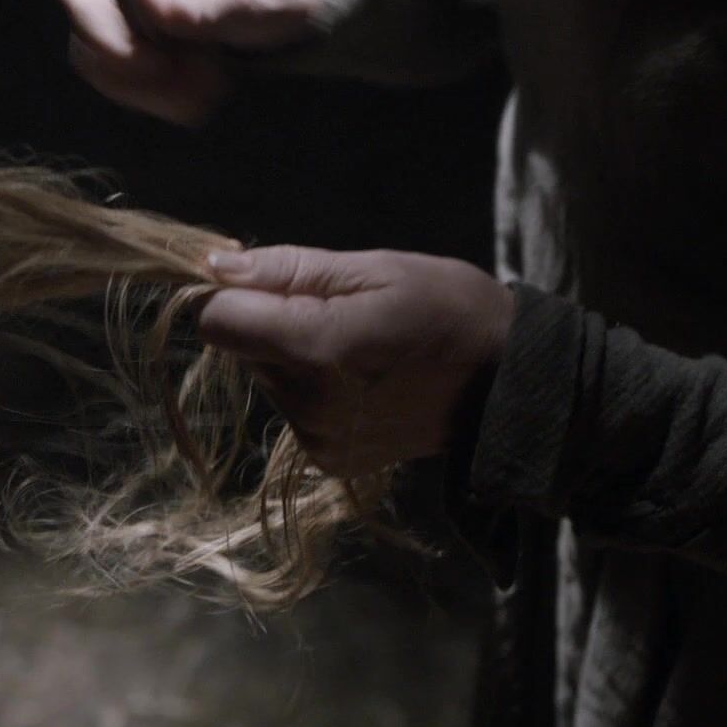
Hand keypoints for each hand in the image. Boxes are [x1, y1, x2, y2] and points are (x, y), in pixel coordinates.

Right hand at [52, 0, 320, 124]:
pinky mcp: (135, 45)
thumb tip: (151, 0)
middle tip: (201, 82)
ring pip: (105, 70)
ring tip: (209, 88)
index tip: (157, 65)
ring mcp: (125, 15)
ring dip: (155, 94)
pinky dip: (163, 99)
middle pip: (87, 41)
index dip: (103, 36)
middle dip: (140, 77)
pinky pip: (126, 84)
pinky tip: (201, 90)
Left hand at [198, 245, 513, 476]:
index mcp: (315, 350)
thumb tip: (216, 266)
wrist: (510, 384)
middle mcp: (307, 404)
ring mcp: (318, 439)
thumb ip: (289, 269)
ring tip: (359, 345)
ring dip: (294, 357)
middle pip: (243, 348)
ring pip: (268, 378)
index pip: (218, 321)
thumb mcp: (374, 269)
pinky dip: (314, 390)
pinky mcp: (330, 461)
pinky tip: (363, 379)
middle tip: (339, 311)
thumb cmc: (448, 308)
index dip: (234, 293)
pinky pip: (294, 409)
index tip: (270, 281)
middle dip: (273, 322)